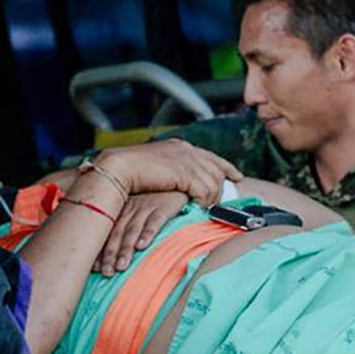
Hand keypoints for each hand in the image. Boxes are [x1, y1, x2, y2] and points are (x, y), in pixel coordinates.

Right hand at [94, 142, 239, 205]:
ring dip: (211, 197)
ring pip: (213, 182)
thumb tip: (182, 180)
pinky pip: (205, 191)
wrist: (117, 168)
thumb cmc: (130, 171)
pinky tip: (199, 207)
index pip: (211, 156)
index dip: (226, 166)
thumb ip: (172, 170)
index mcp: (179, 146)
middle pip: (216, 170)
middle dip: (221, 187)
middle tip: (219, 202)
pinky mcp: (185, 173)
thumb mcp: (156, 166)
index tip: (237, 176)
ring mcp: (187, 160)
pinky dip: (204, 201)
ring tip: (206, 208)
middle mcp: (186, 150)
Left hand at [96, 192, 187, 275]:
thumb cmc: (158, 198)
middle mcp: (131, 208)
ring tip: (122, 266)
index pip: (108, 232)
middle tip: (106, 273)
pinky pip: (154, 221)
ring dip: (126, 249)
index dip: (101, 250)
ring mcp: (146, 206)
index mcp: (122, 209)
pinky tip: (142, 247)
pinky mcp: (163, 206)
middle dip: (111, 254)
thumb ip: (128, 224)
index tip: (95, 268)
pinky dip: (148, 234)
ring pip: (133, 230)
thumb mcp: (139, 206)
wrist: (179, 180)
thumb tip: (119, 250)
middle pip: (118, 233)